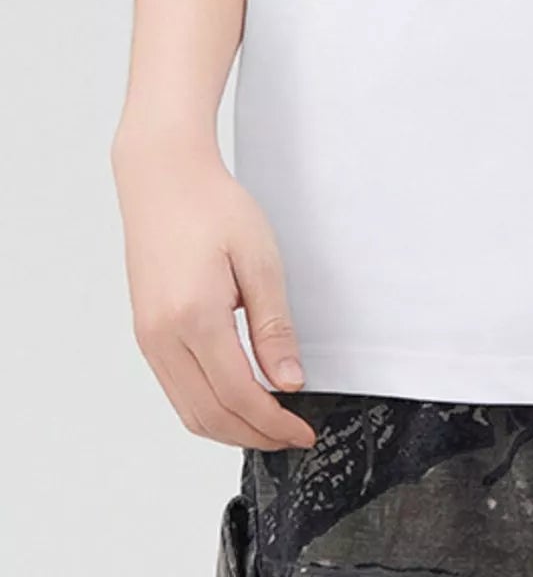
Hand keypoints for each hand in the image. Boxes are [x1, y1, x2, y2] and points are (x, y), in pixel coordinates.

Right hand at [112, 128, 315, 450]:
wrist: (163, 178)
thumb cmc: (212, 207)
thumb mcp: (259, 259)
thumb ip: (273, 326)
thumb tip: (287, 381)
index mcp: (194, 318)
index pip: (238, 395)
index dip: (273, 424)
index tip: (302, 432)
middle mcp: (163, 338)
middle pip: (209, 416)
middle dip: (254, 435)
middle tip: (290, 436)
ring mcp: (149, 339)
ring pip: (188, 411)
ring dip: (229, 428)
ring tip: (268, 425)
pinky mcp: (146, 333)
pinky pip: (176, 390)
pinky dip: (207, 408)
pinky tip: (235, 401)